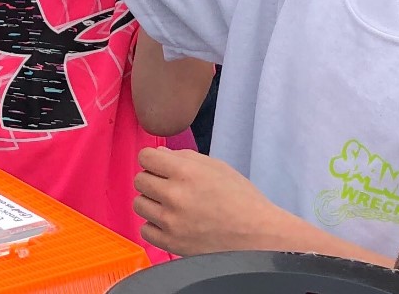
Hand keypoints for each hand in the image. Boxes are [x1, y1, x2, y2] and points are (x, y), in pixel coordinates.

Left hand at [134, 147, 292, 256]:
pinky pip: (145, 230)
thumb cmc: (242, 199)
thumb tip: (158, 153)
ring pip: (139, 204)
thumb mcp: (218, 167)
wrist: (259, 236)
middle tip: (169, 187)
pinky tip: (171, 224)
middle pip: (140, 180)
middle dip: (153, 180)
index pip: (145, 157)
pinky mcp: (171, 244)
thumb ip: (185, 157)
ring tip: (171, 207)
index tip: (160, 166)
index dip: (152, 160)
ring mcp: (171, 221)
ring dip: (152, 203)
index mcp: (186, 172)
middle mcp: (174, 195)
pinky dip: (155, 226)